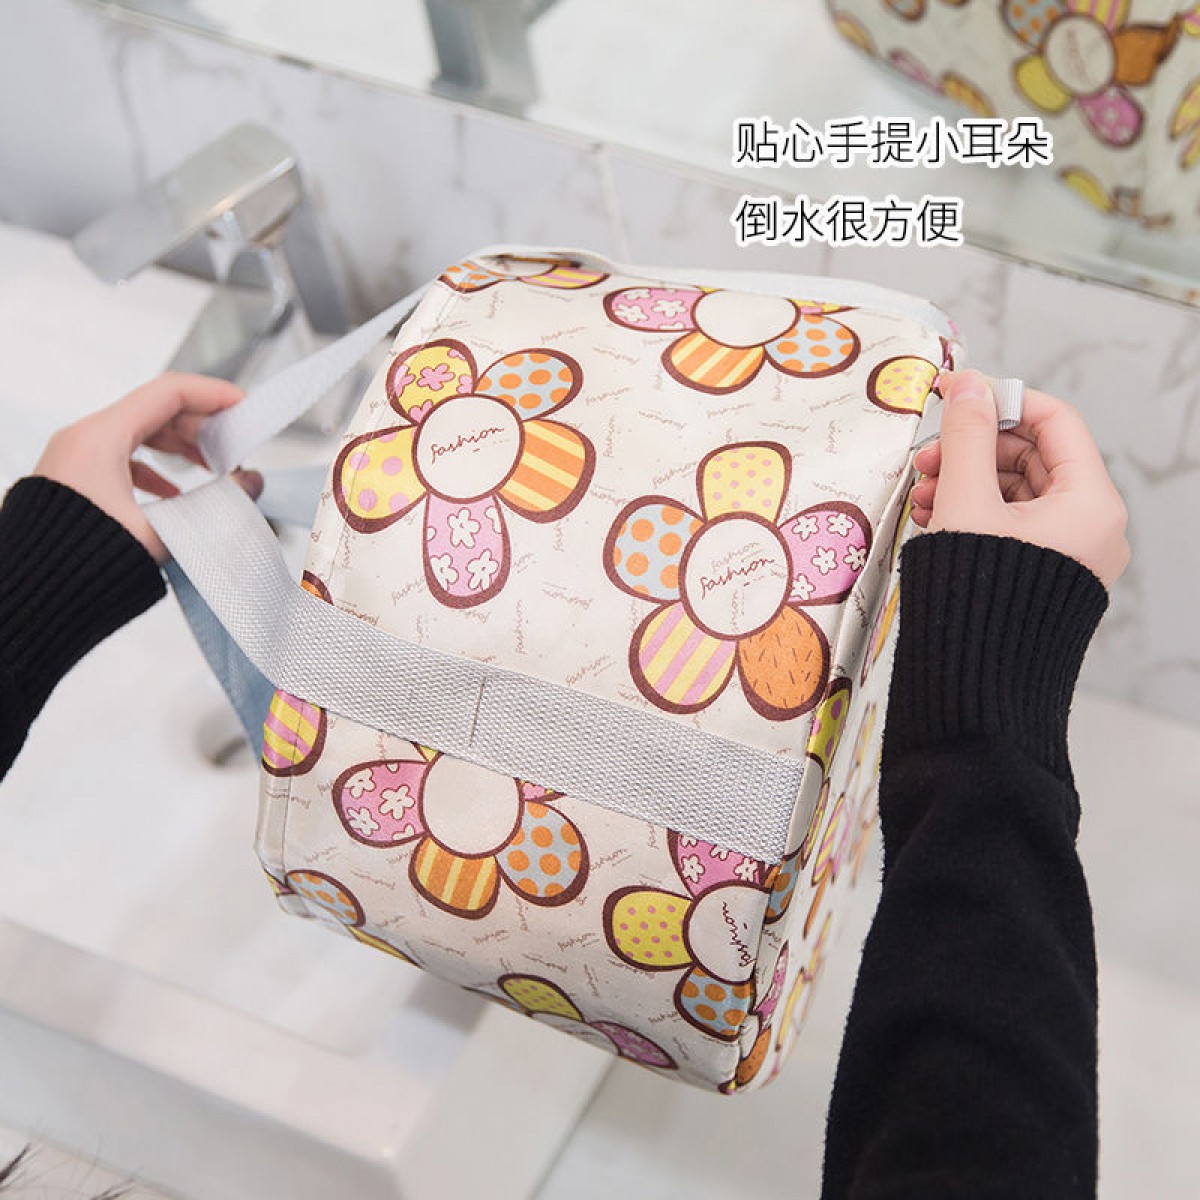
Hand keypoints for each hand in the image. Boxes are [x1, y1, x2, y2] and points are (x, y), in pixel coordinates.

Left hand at [33, 372, 261, 562]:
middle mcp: (83, 439)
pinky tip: (174, 492)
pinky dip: (153, 466)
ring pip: (137, 433)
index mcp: (100, 437)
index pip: (167, 393)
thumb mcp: (160, 531)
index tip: (242, 404)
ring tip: (213, 466)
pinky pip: (119, 458)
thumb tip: (252, 484)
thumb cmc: (80, 561)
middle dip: (200, 423)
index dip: (212, 394)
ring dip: (179, 445)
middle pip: (153, 411)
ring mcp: (75, 459)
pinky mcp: (74, 481)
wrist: (31, 593)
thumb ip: (214, 506)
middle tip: (235, 440)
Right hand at [909, 370, 1129, 587]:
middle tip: (928, 454)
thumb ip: (967, 437)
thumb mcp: (965, 504)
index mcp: (1090, 505)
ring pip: (1015, 493)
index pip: (1055, 422)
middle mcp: (1090, 527)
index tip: (960, 393)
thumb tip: (969, 384)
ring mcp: (1067, 554)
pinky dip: (972, 512)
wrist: (977, 683)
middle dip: (973, 450)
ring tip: (921, 492)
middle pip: (1032, 458)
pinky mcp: (1042, 575)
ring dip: (965, 481)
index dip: (1004, 400)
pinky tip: (932, 515)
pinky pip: (1010, 525)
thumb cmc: (980, 602)